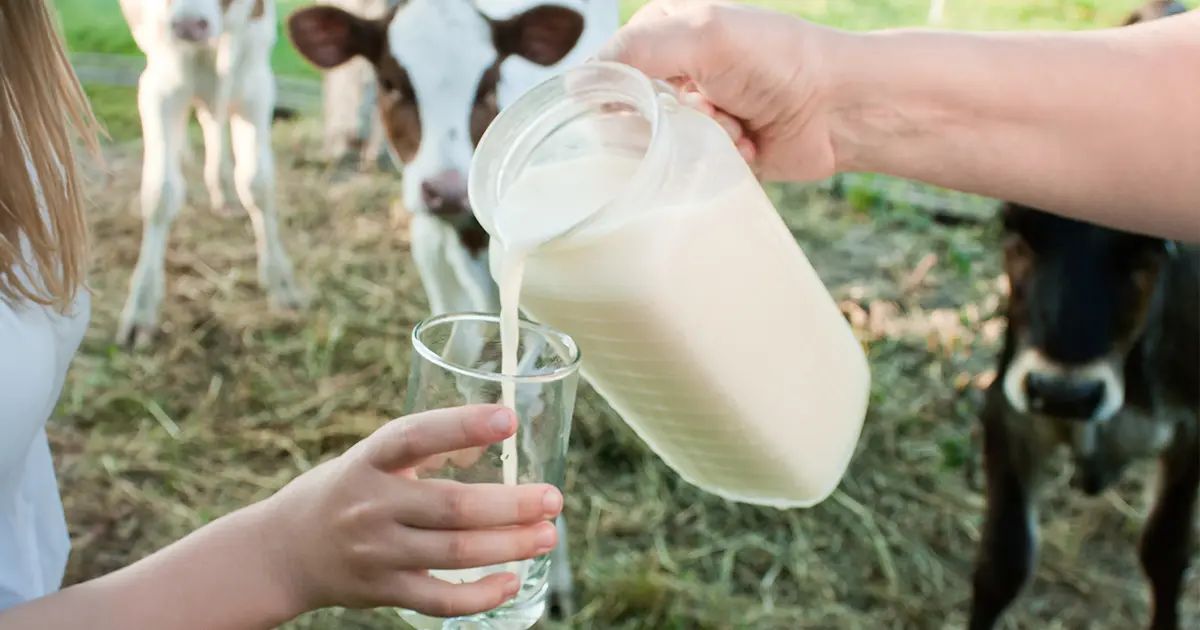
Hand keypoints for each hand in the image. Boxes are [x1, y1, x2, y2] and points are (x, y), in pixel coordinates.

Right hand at [257, 405, 561, 616]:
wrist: (282, 551)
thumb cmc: (346, 492)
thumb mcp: (372, 458)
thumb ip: (426, 449)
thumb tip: (496, 434)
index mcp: (369, 460)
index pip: (415, 436)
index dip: (462, 426)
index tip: (508, 419)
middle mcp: (371, 504)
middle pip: (452, 506)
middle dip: (512, 504)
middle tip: (553, 499)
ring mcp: (376, 552)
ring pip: (454, 552)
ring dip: (509, 545)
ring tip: (546, 536)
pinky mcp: (381, 590)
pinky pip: (439, 598)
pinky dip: (480, 594)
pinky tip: (511, 581)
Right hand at [599, 0, 840, 180]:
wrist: (838, 108)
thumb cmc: (776, 61)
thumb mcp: (702, 36)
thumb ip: (636, 52)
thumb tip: (576, 84)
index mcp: (664, 31)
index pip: (611, 67)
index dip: (627, 90)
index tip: (661, 98)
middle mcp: (675, 70)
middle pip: (633, 112)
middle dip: (672, 119)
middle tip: (712, 108)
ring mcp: (696, 111)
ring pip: (662, 145)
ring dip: (702, 139)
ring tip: (738, 127)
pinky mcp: (715, 149)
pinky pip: (690, 168)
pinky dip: (721, 159)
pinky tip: (750, 145)